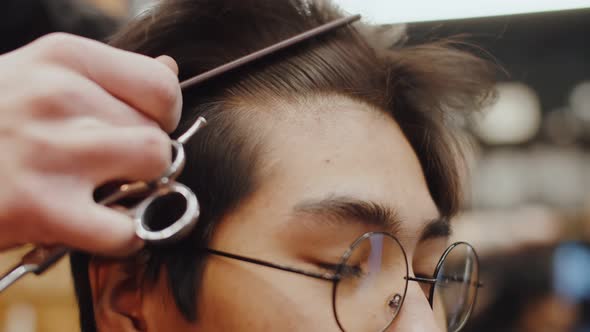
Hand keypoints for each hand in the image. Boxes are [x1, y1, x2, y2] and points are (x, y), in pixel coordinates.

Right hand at [0, 33, 182, 254]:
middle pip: (156, 133)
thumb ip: (105, 77)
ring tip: (104, 194)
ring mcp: (50, 151)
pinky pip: (123, 228)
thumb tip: (171, 70)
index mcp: (63, 58)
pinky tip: (96, 226)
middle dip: (142, 158)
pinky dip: (122, 236)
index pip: (161, 86)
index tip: (140, 129)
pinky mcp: (38, 208)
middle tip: (110, 170)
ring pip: (153, 169)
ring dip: (138, 191)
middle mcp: (59, 96)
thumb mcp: (38, 74)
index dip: (162, 116)